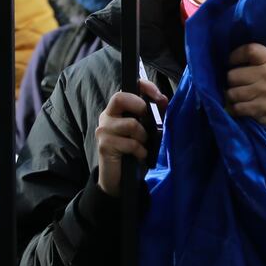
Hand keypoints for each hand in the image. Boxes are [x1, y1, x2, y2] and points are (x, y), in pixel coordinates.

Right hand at [95, 80, 168, 196]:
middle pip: (120, 98)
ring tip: (143, 145)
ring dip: (143, 136)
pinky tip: (140, 155)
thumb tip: (163, 99)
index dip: (144, 87)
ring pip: (131, 124)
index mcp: (117, 110)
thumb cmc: (134, 151)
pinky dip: (140, 151)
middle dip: (140, 107)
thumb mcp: (147, 130)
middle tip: (148, 122)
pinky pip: (130, 143)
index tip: (158, 95)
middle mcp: (107, 116)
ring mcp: (103, 130)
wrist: (120, 179)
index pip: (126, 88)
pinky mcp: (104, 146)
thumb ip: (155, 114)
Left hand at [226, 44, 265, 140]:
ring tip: (243, 99)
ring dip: (233, 98)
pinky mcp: (264, 107)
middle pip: (233, 75)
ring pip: (232, 93)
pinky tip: (245, 108)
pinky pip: (237, 107)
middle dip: (232, 84)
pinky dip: (237, 110)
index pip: (248, 50)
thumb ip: (250, 61)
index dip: (234, 57)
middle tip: (241, 87)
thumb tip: (222, 58)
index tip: (231, 64)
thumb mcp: (264, 70)